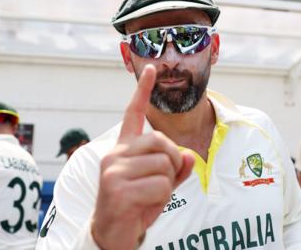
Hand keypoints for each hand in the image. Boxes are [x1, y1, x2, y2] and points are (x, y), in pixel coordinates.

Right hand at [91, 64, 194, 248]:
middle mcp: (115, 154)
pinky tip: (144, 205)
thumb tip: (188, 154)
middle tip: (164, 180)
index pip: (133, 114)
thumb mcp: (159, 186)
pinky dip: (162, 198)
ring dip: (168, 183)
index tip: (150, 68)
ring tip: (150, 195)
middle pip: (161, 141)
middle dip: (173, 161)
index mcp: (123, 149)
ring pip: (164, 164)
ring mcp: (113, 170)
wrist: (112, 234)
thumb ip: (174, 169)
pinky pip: (160, 186)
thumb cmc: (135, 207)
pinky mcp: (116, 187)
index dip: (143, 91)